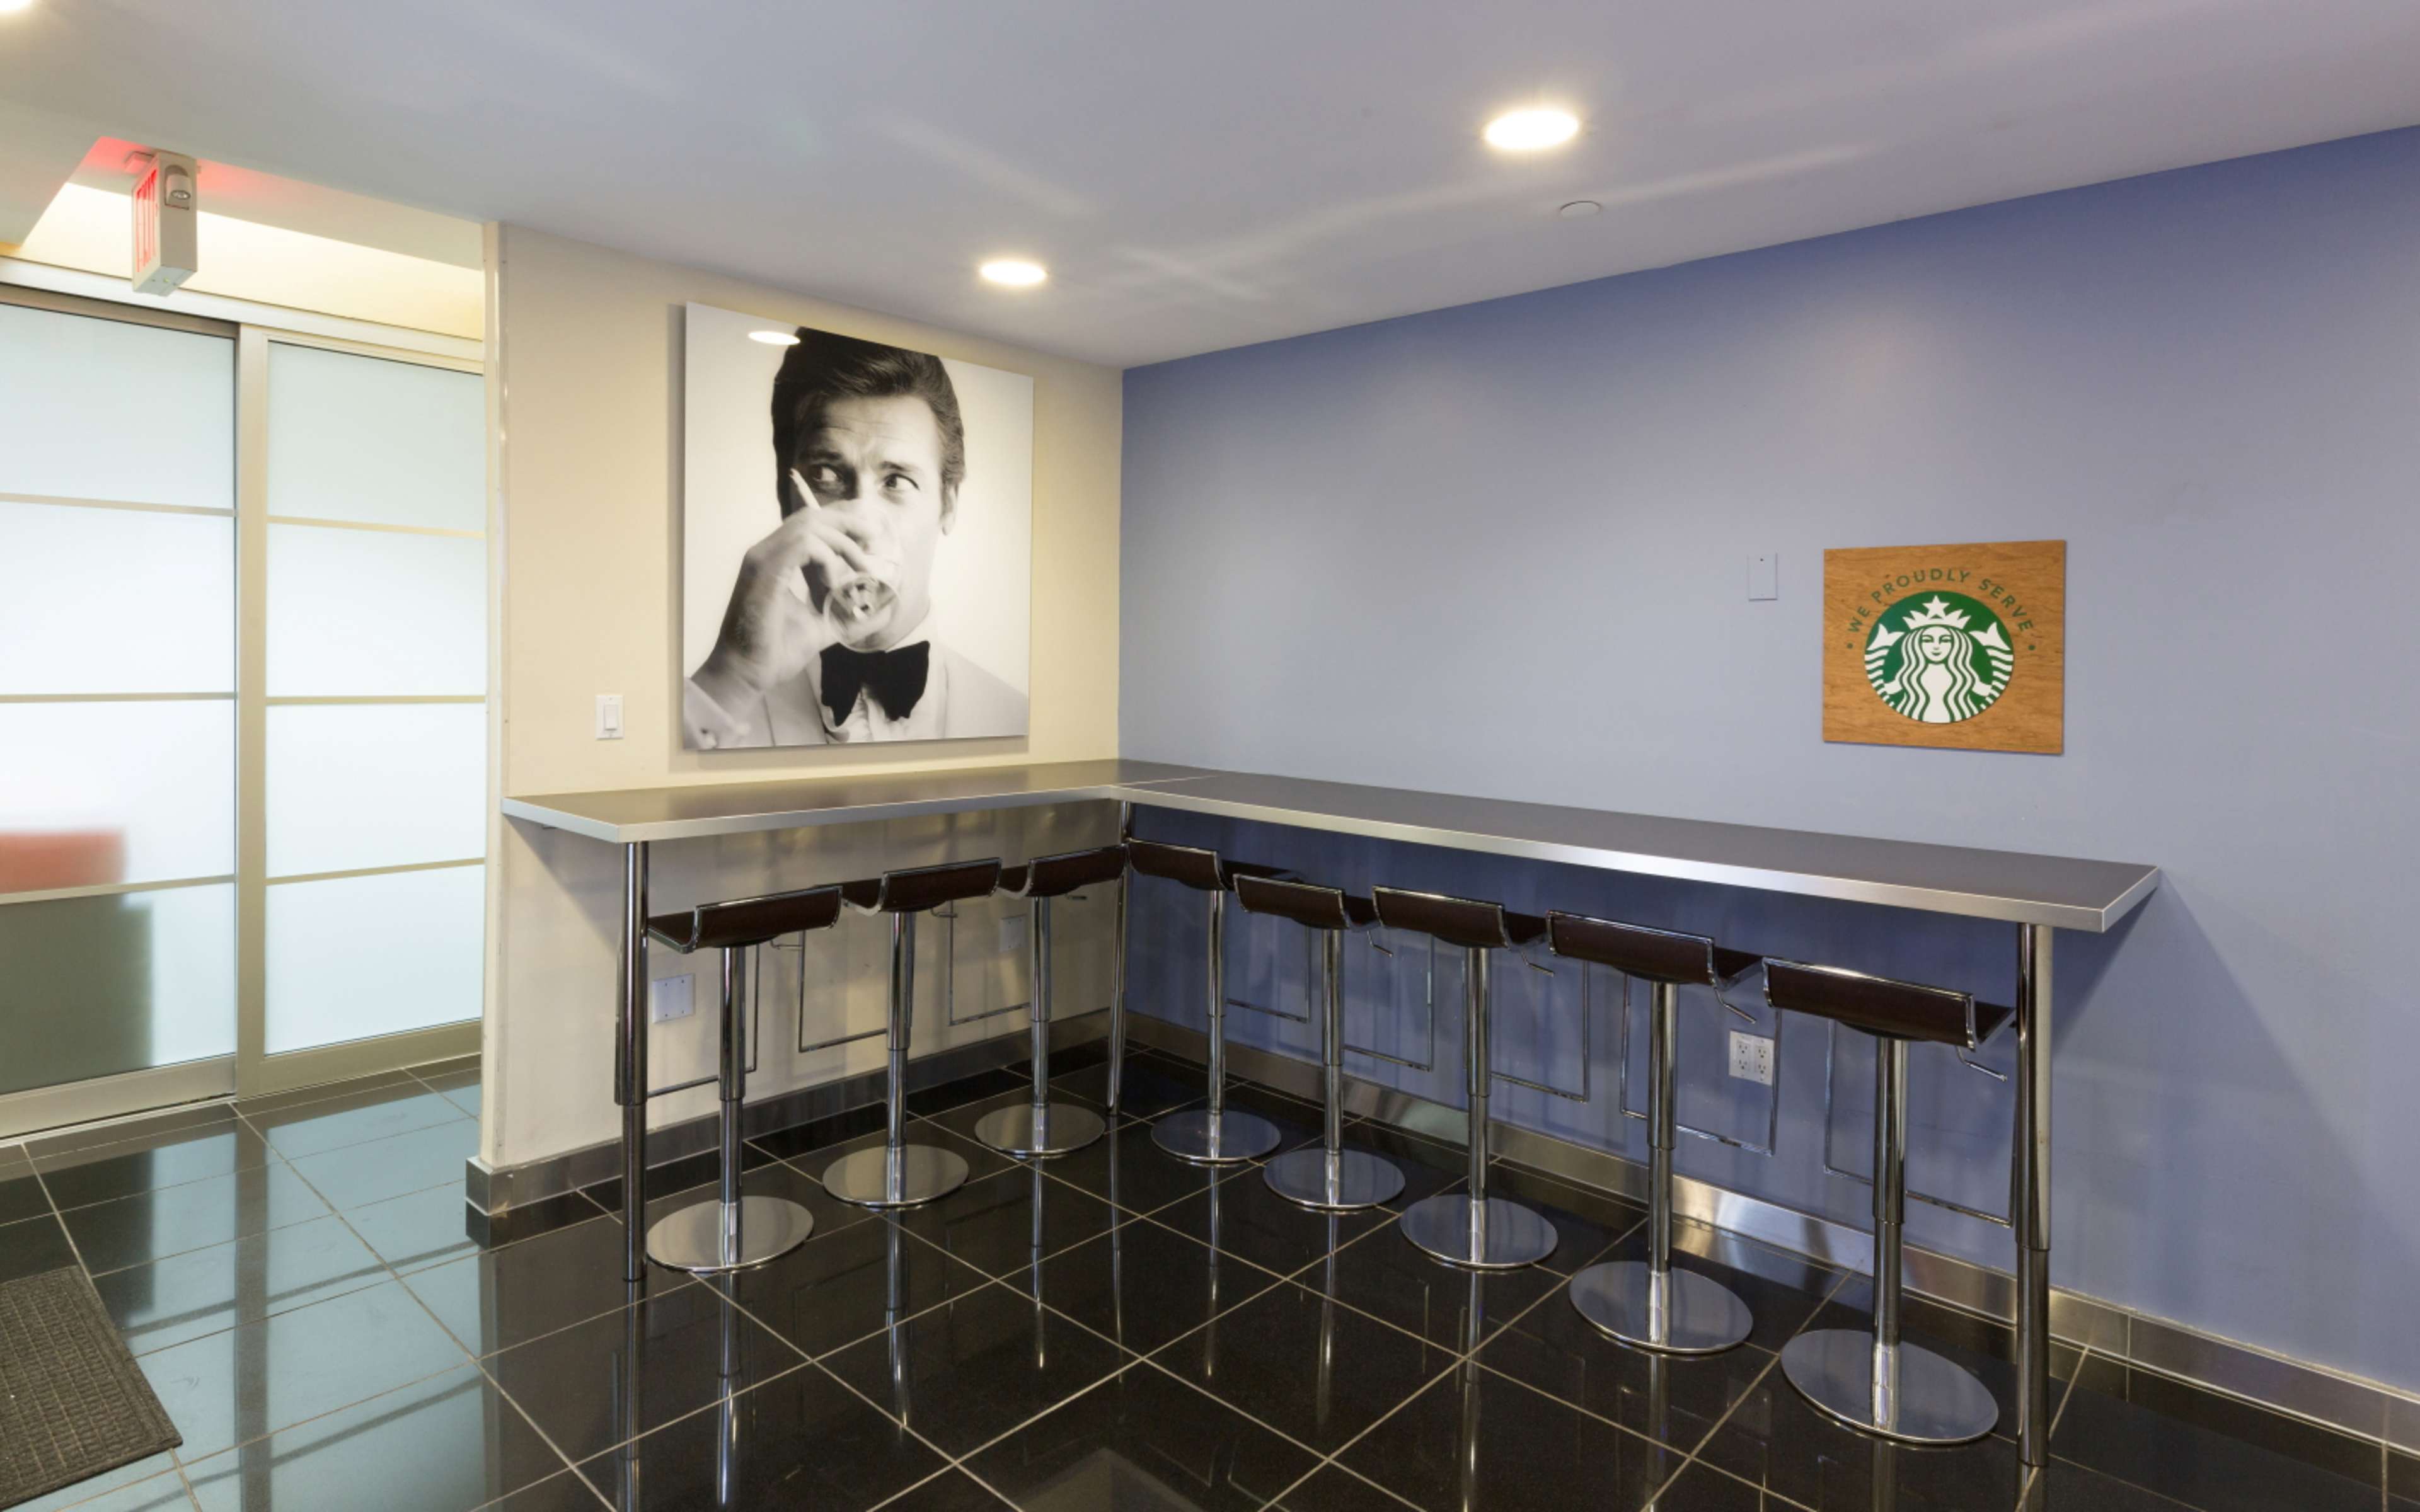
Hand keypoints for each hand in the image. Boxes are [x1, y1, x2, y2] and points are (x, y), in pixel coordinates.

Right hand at [690, 476, 876, 709]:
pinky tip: (832, 583)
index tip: (869, 540)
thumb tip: (884, 611)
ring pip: (808, 525)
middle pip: (810, 516)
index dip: (842, 524)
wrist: (746, 673)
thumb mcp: (823, 628)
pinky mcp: (764, 570)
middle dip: (847, 523)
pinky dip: (825, 558)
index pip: (809, 525)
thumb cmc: (775, 652)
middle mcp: (767, 552)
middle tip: (873, 540)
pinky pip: (802, 545)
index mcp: (776, 561)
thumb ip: (850, 617)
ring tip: (859, 567)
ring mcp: (762, 558)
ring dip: (841, 543)